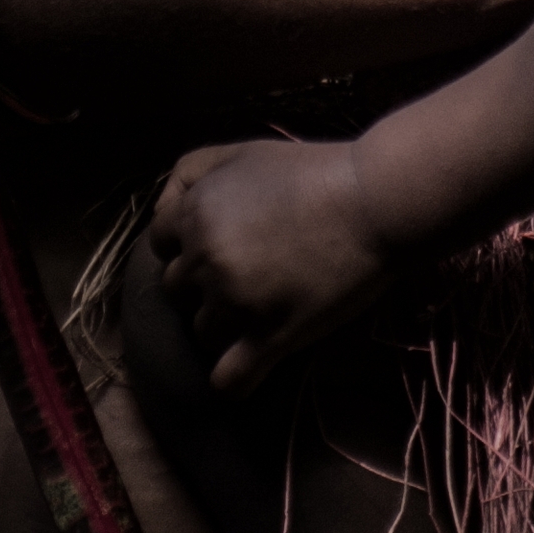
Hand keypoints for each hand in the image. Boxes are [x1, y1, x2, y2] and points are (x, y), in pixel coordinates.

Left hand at [150, 138, 390, 392]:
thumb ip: (192, 173)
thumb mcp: (242, 152)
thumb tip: (168, 208)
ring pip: (203, 333)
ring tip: (261, 312)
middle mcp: (205, 260)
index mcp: (195, 214)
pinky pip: (228, 379)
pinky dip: (233, 380)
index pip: (159, 246)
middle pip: (178, 291)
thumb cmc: (312, 172)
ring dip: (225, 327)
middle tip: (245, 277)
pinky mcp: (268, 338)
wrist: (374, 202)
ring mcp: (234, 304)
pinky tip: (249, 368)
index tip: (216, 248)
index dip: (186, 246)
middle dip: (204, 286)